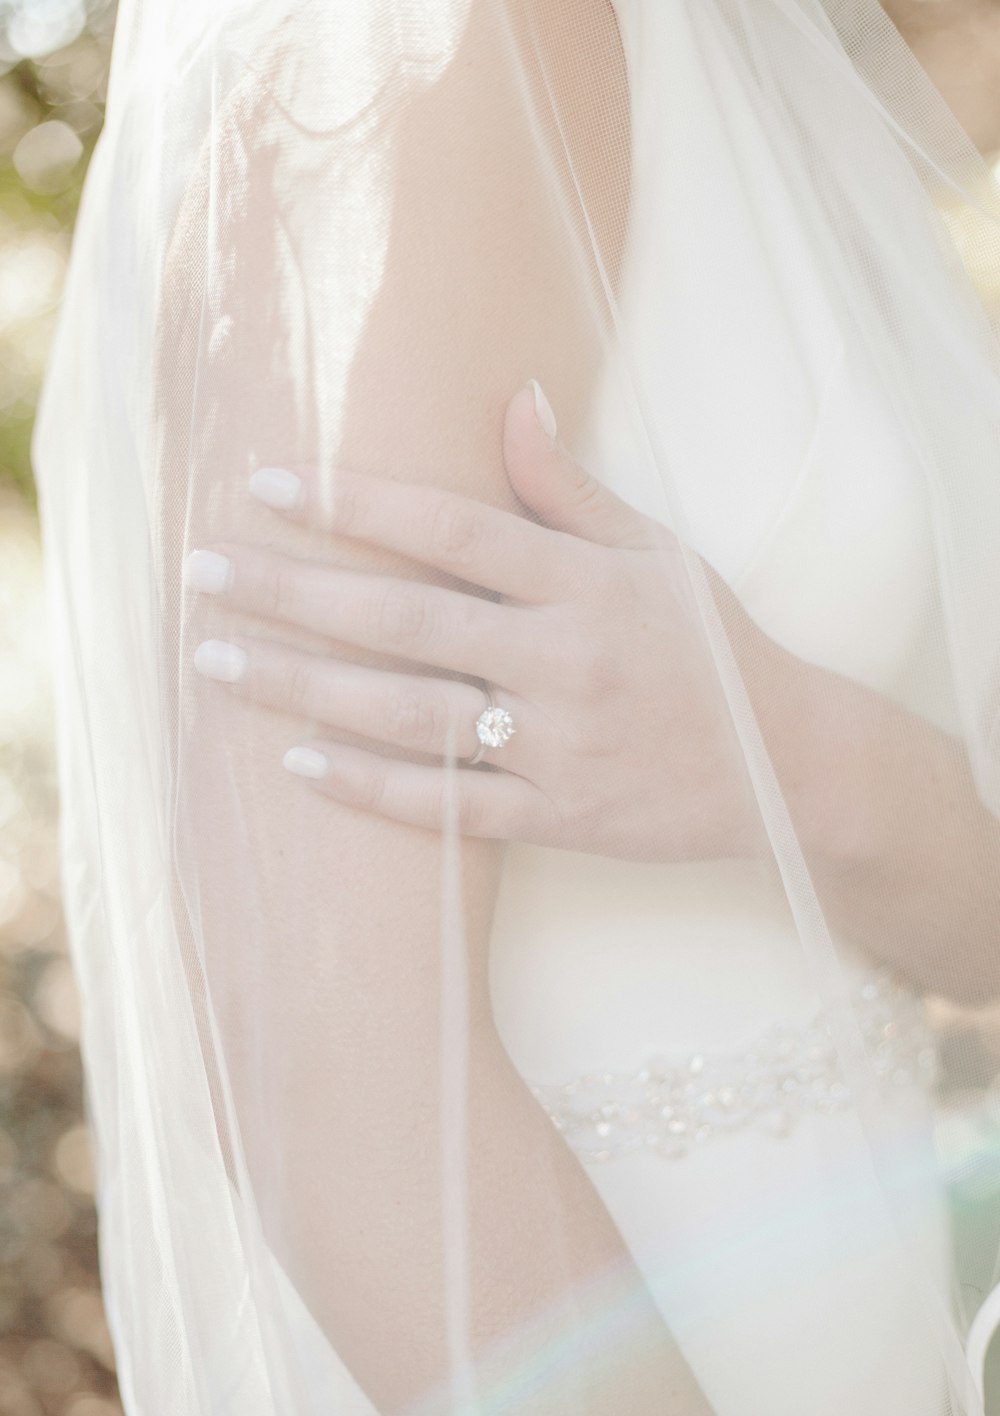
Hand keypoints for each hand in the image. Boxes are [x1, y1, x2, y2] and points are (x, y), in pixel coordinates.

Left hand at [183, 382, 791, 861]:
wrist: (791, 767)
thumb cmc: (714, 649)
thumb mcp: (658, 553)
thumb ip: (571, 487)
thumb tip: (511, 397)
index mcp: (585, 584)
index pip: (452, 530)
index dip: (355, 504)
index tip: (268, 485)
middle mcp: (564, 662)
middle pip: (406, 622)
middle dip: (295, 594)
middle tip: (203, 573)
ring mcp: (560, 748)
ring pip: (411, 717)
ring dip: (306, 689)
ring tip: (217, 663)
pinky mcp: (561, 819)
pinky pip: (452, 811)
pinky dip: (373, 789)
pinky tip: (298, 762)